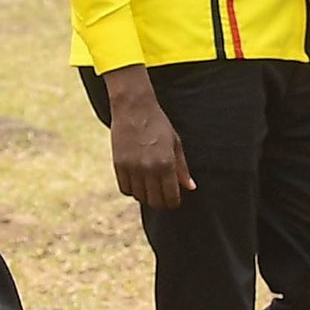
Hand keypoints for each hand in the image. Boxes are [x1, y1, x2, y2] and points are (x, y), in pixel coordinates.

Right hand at [103, 66, 192, 211]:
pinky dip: (132, 189)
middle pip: (155, 202)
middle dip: (161, 201)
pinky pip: (125, 189)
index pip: (171, 197)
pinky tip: (137, 179)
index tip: (174, 198)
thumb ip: (182, 168)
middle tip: (162, 193)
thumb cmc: (158, 124)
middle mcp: (149, 168)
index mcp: (166, 163)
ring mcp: (132, 168)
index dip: (174, 202)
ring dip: (145, 194)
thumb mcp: (175, 143)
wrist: (133, 108)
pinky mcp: (118, 165)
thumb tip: (191, 187)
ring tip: (149, 183)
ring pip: (139, 197)